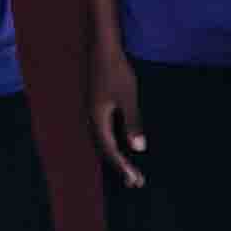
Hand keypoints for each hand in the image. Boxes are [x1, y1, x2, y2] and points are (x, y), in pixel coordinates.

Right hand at [88, 40, 145, 191]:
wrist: (102, 48)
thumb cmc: (117, 71)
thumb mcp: (128, 97)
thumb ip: (133, 122)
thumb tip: (139, 149)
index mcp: (97, 120)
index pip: (110, 151)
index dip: (123, 167)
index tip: (136, 180)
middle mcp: (90, 120)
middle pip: (105, 150)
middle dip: (121, 167)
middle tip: (137, 183)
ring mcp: (91, 113)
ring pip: (103, 142)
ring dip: (117, 157)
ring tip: (131, 171)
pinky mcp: (95, 107)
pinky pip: (103, 133)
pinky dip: (114, 144)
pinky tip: (122, 146)